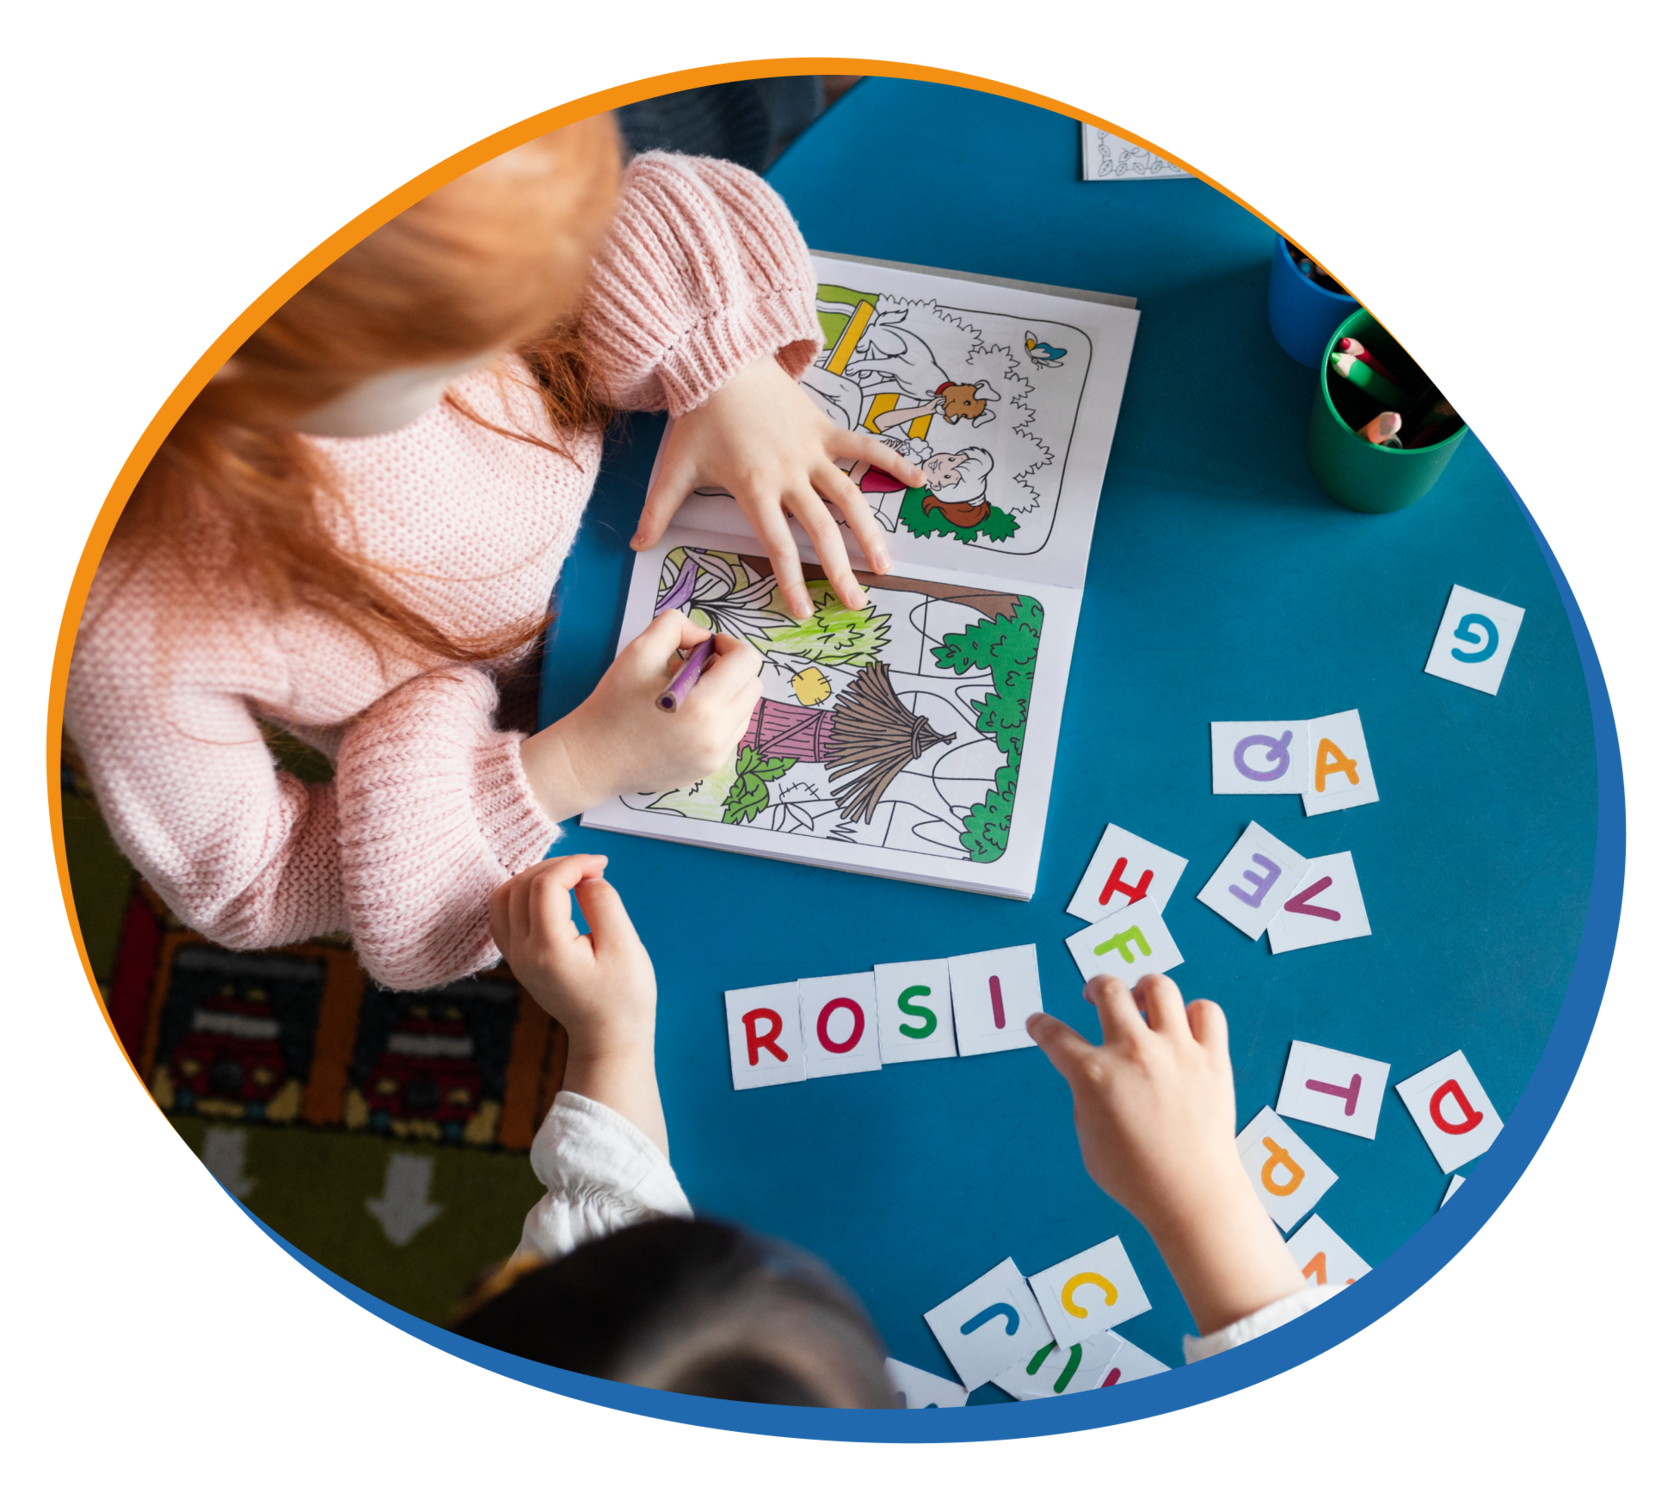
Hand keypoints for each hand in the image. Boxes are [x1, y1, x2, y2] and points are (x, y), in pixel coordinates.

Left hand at [489, 854, 666, 1152]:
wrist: (607, 1038)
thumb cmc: (622, 999)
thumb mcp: (625, 947)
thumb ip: (604, 904)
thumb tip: (587, 877)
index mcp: (549, 949)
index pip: (545, 885)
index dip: (573, 865)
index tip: (601, 865)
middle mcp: (523, 952)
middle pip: (520, 885)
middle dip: (556, 866)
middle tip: (590, 869)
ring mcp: (515, 957)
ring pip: (504, 896)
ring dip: (535, 877)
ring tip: (569, 877)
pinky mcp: (517, 959)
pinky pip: (503, 914)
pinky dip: (522, 894)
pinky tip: (551, 895)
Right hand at [519, 610, 760, 821]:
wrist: (593, 759)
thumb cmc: (613, 703)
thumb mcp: (638, 651)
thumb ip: (675, 626)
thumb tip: (705, 636)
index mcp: (702, 704)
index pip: (748, 661)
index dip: (729, 644)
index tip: (706, 647)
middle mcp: (717, 734)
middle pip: (753, 684)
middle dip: (730, 668)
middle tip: (695, 668)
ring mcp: (717, 755)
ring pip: (746, 709)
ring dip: (726, 693)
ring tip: (688, 694)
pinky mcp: (711, 768)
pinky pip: (732, 732)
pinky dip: (719, 717)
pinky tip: (685, 716)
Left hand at [631, 353, 926, 617]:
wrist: (719, 360)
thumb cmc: (697, 417)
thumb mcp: (674, 468)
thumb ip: (657, 511)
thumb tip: (635, 546)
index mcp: (755, 488)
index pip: (778, 545)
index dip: (793, 581)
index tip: (806, 611)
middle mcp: (790, 474)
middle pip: (821, 531)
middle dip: (840, 571)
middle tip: (857, 604)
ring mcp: (812, 451)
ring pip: (849, 498)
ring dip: (870, 533)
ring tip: (886, 565)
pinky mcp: (825, 429)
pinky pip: (864, 448)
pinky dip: (892, 462)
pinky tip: (918, 481)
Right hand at [1027, 975, 1303, 1334]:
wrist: (1192, 1194)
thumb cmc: (1135, 1177)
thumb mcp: (1087, 1136)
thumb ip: (1085, 1095)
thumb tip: (1092, 1073)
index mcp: (1094, 1074)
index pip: (1054, 1034)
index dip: (1040, 1026)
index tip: (1039, 1024)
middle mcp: (1134, 1051)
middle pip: (1107, 989)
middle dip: (1094, 987)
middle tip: (1094, 996)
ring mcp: (1176, 1050)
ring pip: (1158, 987)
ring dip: (1143, 989)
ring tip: (1141, 1002)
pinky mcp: (1212, 1057)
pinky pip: (1206, 1012)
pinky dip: (1194, 1015)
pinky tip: (1184, 1028)